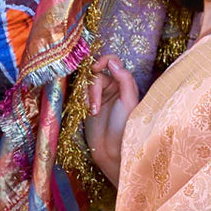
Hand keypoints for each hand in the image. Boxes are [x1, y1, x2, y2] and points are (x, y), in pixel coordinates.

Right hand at [84, 54, 139, 185]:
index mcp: (125, 83)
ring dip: (89, 95)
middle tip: (95, 103)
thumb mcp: (128, 100)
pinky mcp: (88, 103)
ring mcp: (100, 95)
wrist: (111, 149)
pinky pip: (82, 92)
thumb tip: (112, 62)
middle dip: (94, 86)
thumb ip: (124, 78)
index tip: (96, 68)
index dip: (103, 61)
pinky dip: (84, 99)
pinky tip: (89, 112)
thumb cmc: (124, 126)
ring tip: (93, 111)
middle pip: (96, 72)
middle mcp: (113, 86)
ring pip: (88, 83)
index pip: (113, 62)